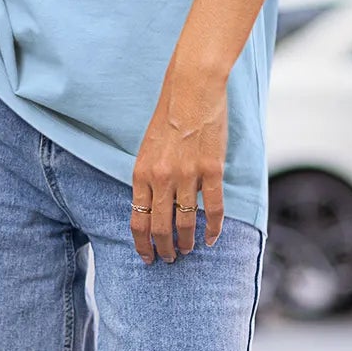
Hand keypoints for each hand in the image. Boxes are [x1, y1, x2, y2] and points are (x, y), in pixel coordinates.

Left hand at [130, 64, 226, 262]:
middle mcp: (161, 178)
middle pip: (159, 227)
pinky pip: (213, 208)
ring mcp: (187, 176)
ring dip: (186, 242)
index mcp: (141, 173)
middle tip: (168, 259)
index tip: (146, 256)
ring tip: (187, 251)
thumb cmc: (168, 116)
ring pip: (185, 223)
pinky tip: (212, 239)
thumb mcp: (147, 148)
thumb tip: (151, 204)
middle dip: (163, 249)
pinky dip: (214, 228)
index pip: (137, 219)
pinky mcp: (211, 171)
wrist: (191, 91)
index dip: (141, 243)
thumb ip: (148, 177)